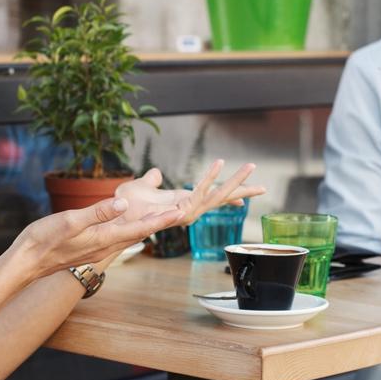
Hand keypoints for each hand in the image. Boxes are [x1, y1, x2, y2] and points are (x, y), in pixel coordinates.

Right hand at [13, 197, 184, 278]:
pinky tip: (131, 225)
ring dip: (148, 226)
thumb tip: (123, 204)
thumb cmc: (43, 240)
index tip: (180, 211)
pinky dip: (131, 229)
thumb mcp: (69, 221)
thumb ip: (97, 213)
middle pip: (140, 233)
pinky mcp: (89, 249)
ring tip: (163, 217)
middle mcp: (105, 247)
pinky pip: (117, 238)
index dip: (161, 219)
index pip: (140, 228)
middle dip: (161, 222)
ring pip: (129, 236)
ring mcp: (97, 250)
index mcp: (103, 239)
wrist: (26, 263)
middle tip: (181, 211)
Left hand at [114, 159, 266, 225]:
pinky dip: (209, 178)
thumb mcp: (141, 186)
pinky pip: (199, 192)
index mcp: (184, 201)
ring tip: (251, 166)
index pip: (213, 196)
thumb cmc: (127, 205)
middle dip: (243, 190)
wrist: (115, 215)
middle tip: (264, 185)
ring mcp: (187, 211)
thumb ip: (151, 180)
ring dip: (235, 180)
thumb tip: (156, 173)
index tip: (248, 193)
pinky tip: (220, 163)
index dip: (230, 194)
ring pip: (217, 195)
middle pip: (222, 198)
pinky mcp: (180, 210)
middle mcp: (189, 208)